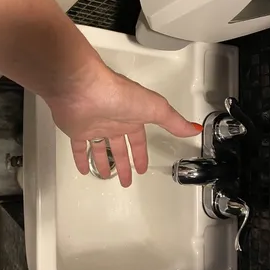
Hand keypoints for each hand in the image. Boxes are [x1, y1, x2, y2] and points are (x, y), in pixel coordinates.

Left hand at [45, 62, 202, 187]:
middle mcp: (113, 123)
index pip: (138, 141)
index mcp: (131, 119)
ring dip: (103, 163)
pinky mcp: (76, 130)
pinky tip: (83, 170)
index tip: (141, 170)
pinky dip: (80, 159)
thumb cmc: (120, 97)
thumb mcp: (154, 109)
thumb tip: (194, 130)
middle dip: (124, 165)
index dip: (140, 155)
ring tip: (105, 177)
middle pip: (119, 148)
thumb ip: (173, 121)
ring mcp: (94, 126)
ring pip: (99, 148)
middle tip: (126, 182)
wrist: (83, 87)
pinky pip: (78, 148)